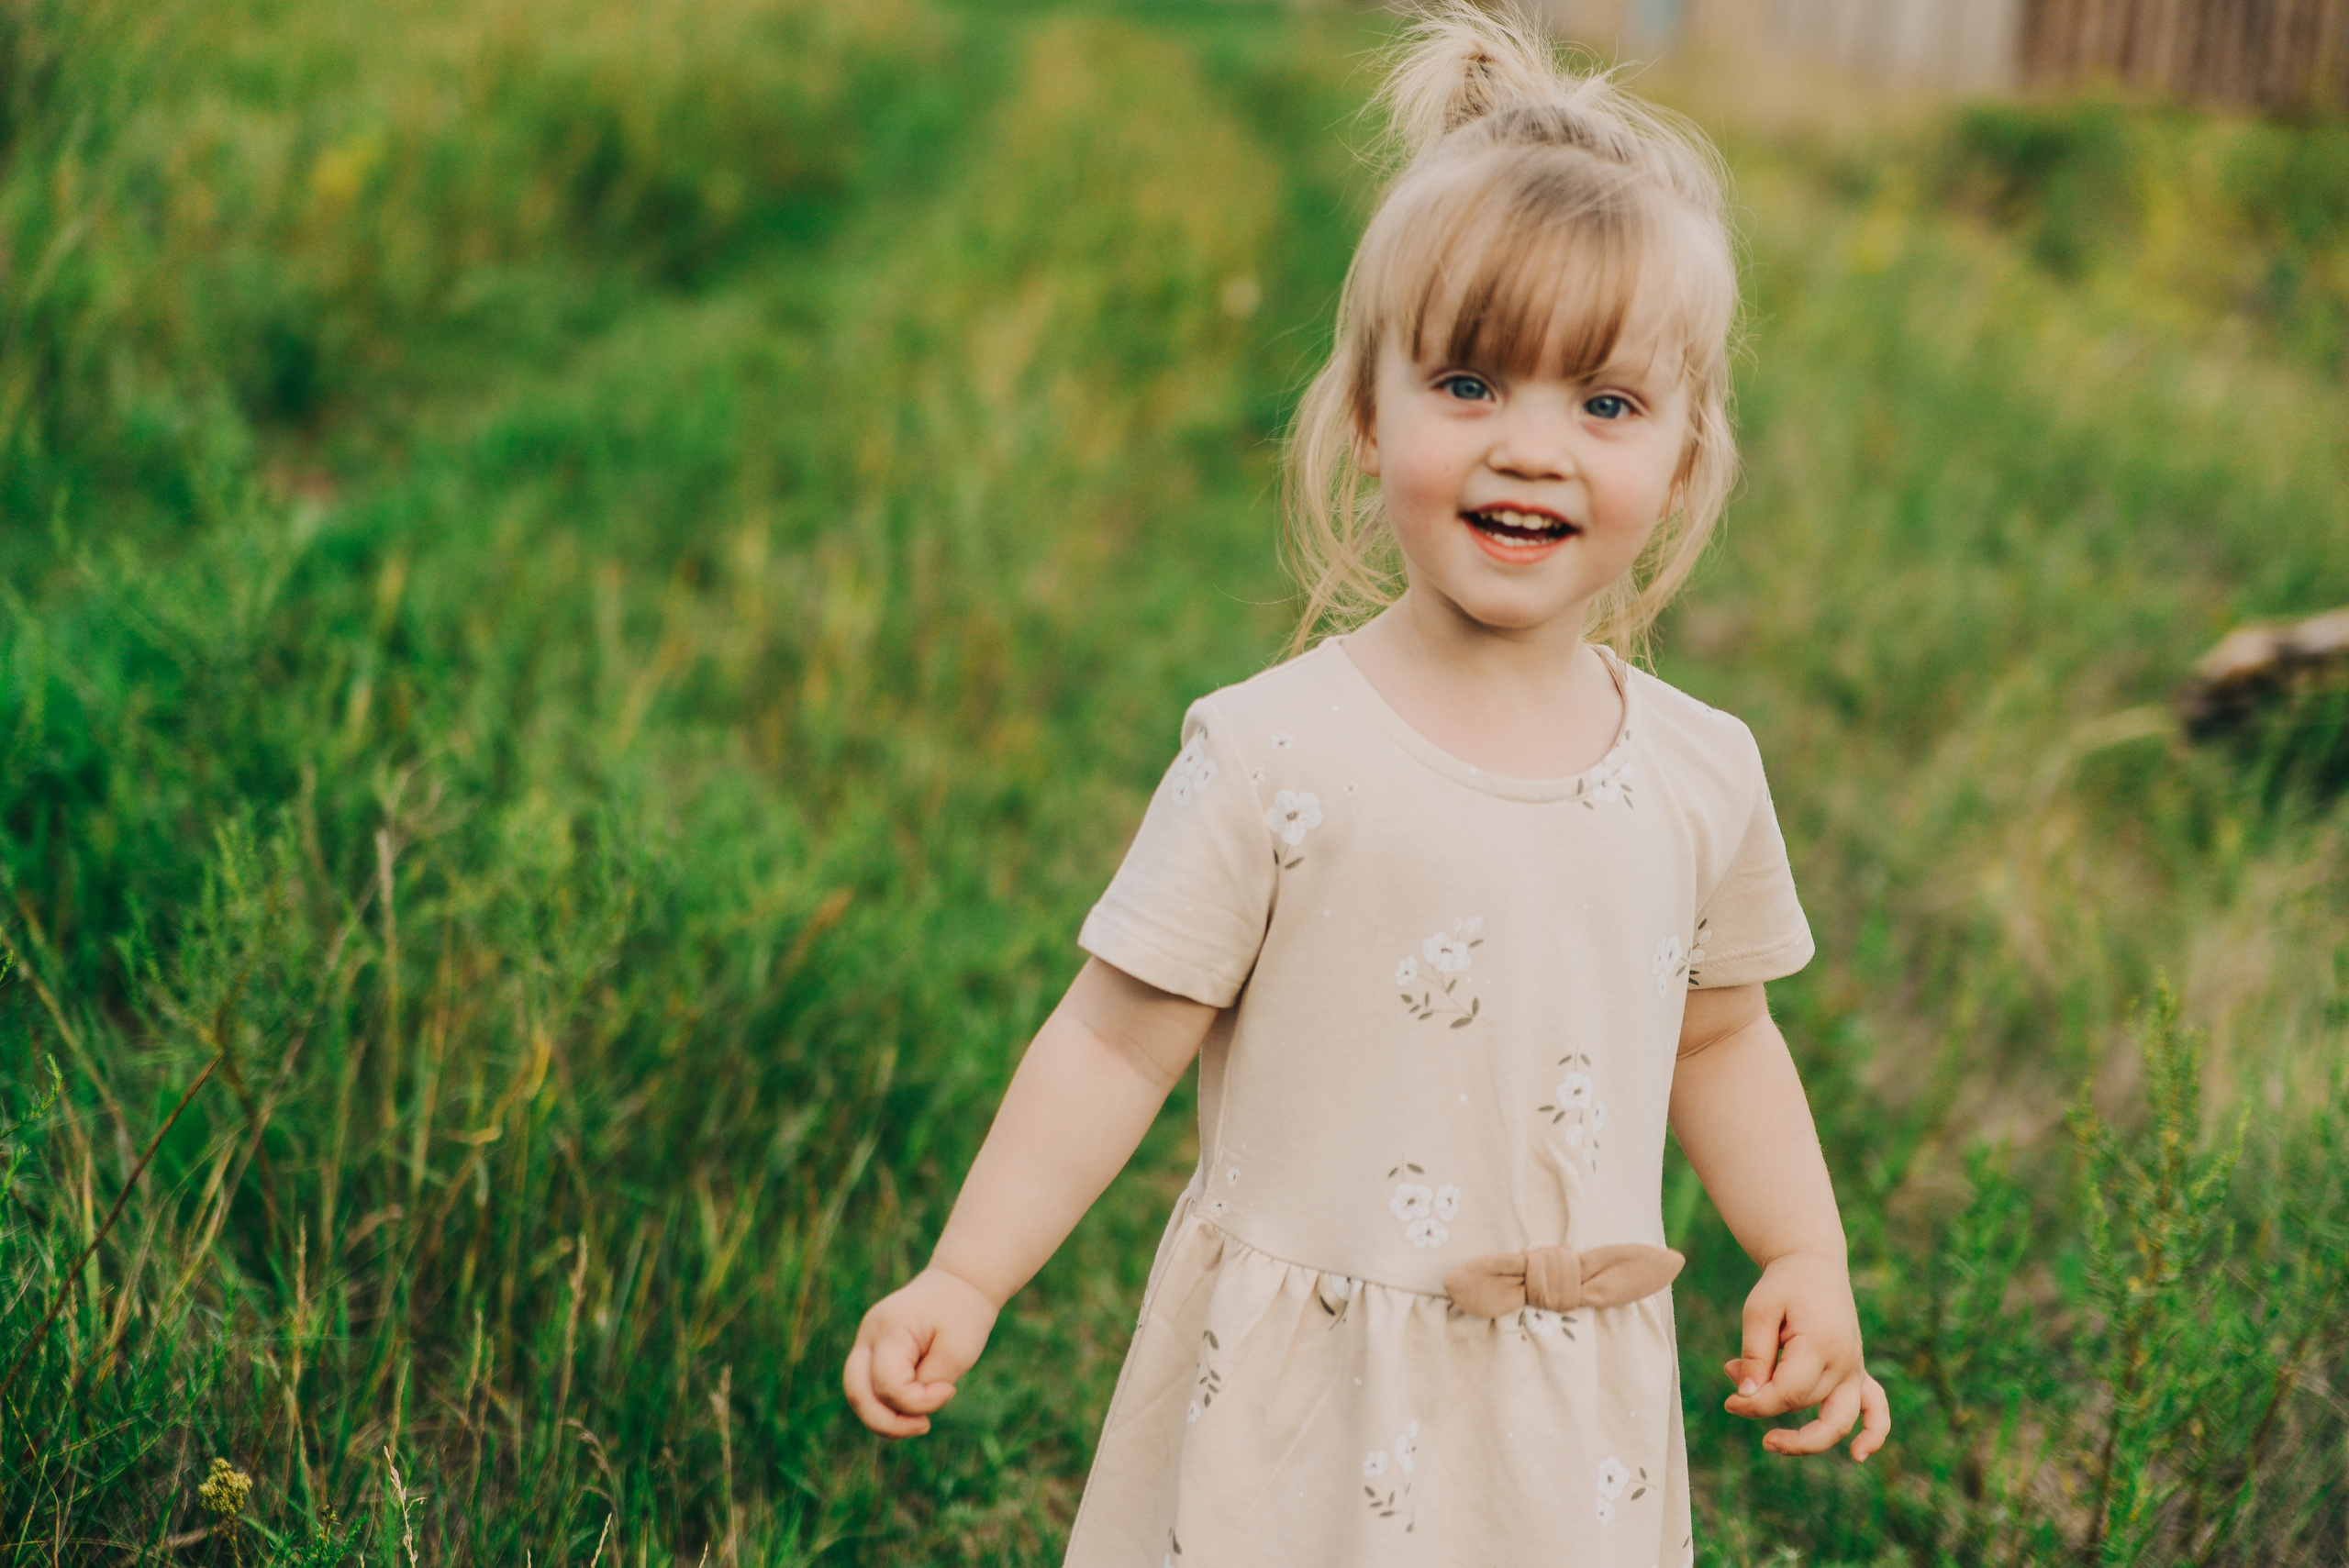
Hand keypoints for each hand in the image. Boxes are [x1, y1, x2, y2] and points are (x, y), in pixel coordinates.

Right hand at [843, 1266, 1000, 1436]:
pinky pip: (869, 1386)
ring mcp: (865, 1341)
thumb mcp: (956, 1354)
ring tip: (919, 1422)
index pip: (888, 1385)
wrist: (960, 1283)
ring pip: (857, 1393)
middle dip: (886, 1423)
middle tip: (924, 1426)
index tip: (949, 1391)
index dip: (918, 1402)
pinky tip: (914, 1408)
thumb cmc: (962, 1315)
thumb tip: (904, 1410)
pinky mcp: (872, 1350)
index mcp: (889, 1328)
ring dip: (884, 1417)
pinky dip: (887, 1404)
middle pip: (857, 1393)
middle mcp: (868, 1334)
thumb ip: (927, 1386)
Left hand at [1721, 1250, 1889, 1461]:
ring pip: (1836, 1418)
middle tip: (1732, 1403)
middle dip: (1765, 1407)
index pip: (1788, 1393)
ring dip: (1805, 1437)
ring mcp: (1855, 1369)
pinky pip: (1876, 1408)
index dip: (1755, 1404)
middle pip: (1805, 1404)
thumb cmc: (1783, 1286)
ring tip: (1770, 1442)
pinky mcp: (1858, 1372)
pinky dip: (1873, 1433)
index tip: (1729, 1402)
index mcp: (1819, 1343)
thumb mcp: (1759, 1311)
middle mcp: (1844, 1361)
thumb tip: (1747, 1396)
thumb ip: (1755, 1355)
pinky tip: (1858, 1456)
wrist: (1814, 1265)